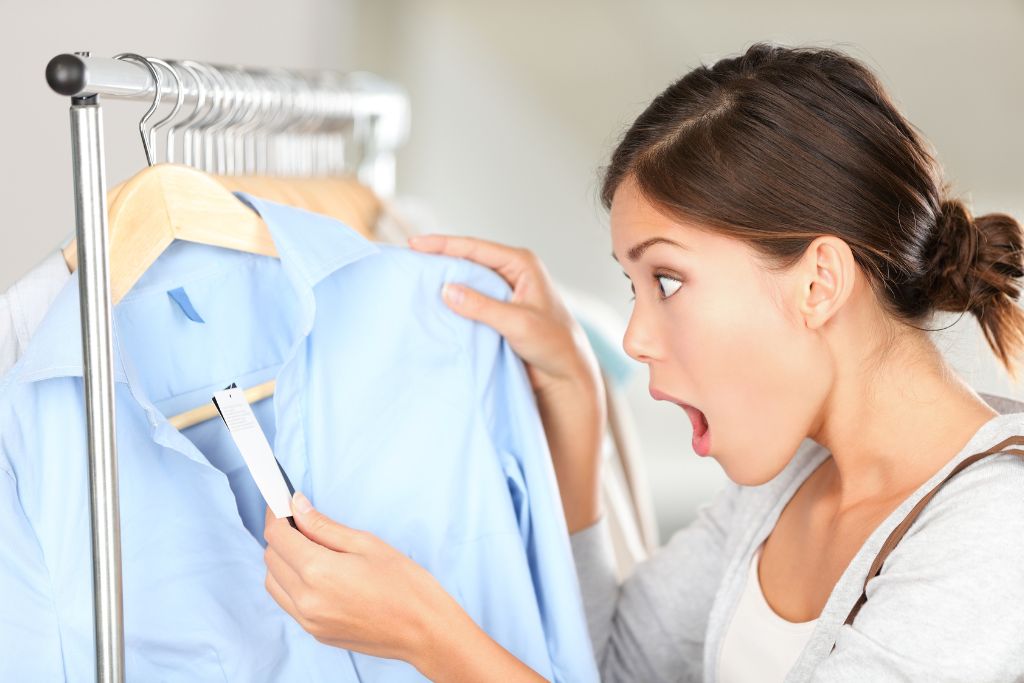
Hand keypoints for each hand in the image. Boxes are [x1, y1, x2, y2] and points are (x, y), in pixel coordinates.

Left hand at [263, 493, 546, 681]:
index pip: (277, 536)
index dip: (276, 514)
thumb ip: (324, 526)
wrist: (425, 630)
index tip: (282, 502)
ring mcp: (309, 621)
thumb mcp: (367, 543)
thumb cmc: (406, 585)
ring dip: (282, 561)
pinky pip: (288, 602)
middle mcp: (306, 600)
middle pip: (271, 558)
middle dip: (281, 535)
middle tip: (302, 521)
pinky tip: (316, 573)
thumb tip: (298, 506)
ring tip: (311, 548)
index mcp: (319, 572)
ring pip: (273, 583)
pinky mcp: (315, 633)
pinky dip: (291, 583)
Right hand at [408, 234, 605, 530]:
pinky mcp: (498, 310)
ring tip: (414, 277)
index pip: (475, 247)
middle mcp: (512, 272)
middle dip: (438, 257)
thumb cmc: (554, 346)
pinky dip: (451, 299)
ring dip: (443, 279)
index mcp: (522, 264)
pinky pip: (469, 298)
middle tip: (407, 258)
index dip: (443, 244)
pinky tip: (432, 302)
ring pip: (466, 279)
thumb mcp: (518, 324)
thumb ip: (483, 307)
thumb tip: (447, 289)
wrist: (567, 374)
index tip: (413, 244)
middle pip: (467, 259)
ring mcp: (504, 291)